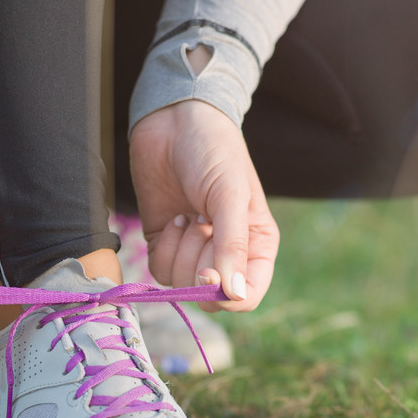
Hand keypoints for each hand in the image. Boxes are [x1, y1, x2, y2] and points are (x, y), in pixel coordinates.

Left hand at [129, 99, 278, 311]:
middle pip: (210, 296)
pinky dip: (163, 247)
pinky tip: (173, 217)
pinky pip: (160, 271)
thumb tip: (234, 293)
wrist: (174, 121)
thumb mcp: (230, 195)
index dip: (225, 293)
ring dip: (180, 250)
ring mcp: (194, 250)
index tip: (207, 269)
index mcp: (257, 246)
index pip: (246, 296)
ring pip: (182, 285)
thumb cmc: (214, 151)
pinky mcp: (166, 243)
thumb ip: (232, 246)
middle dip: (198, 264)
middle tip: (201, 223)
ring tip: (189, 214)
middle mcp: (227, 254)